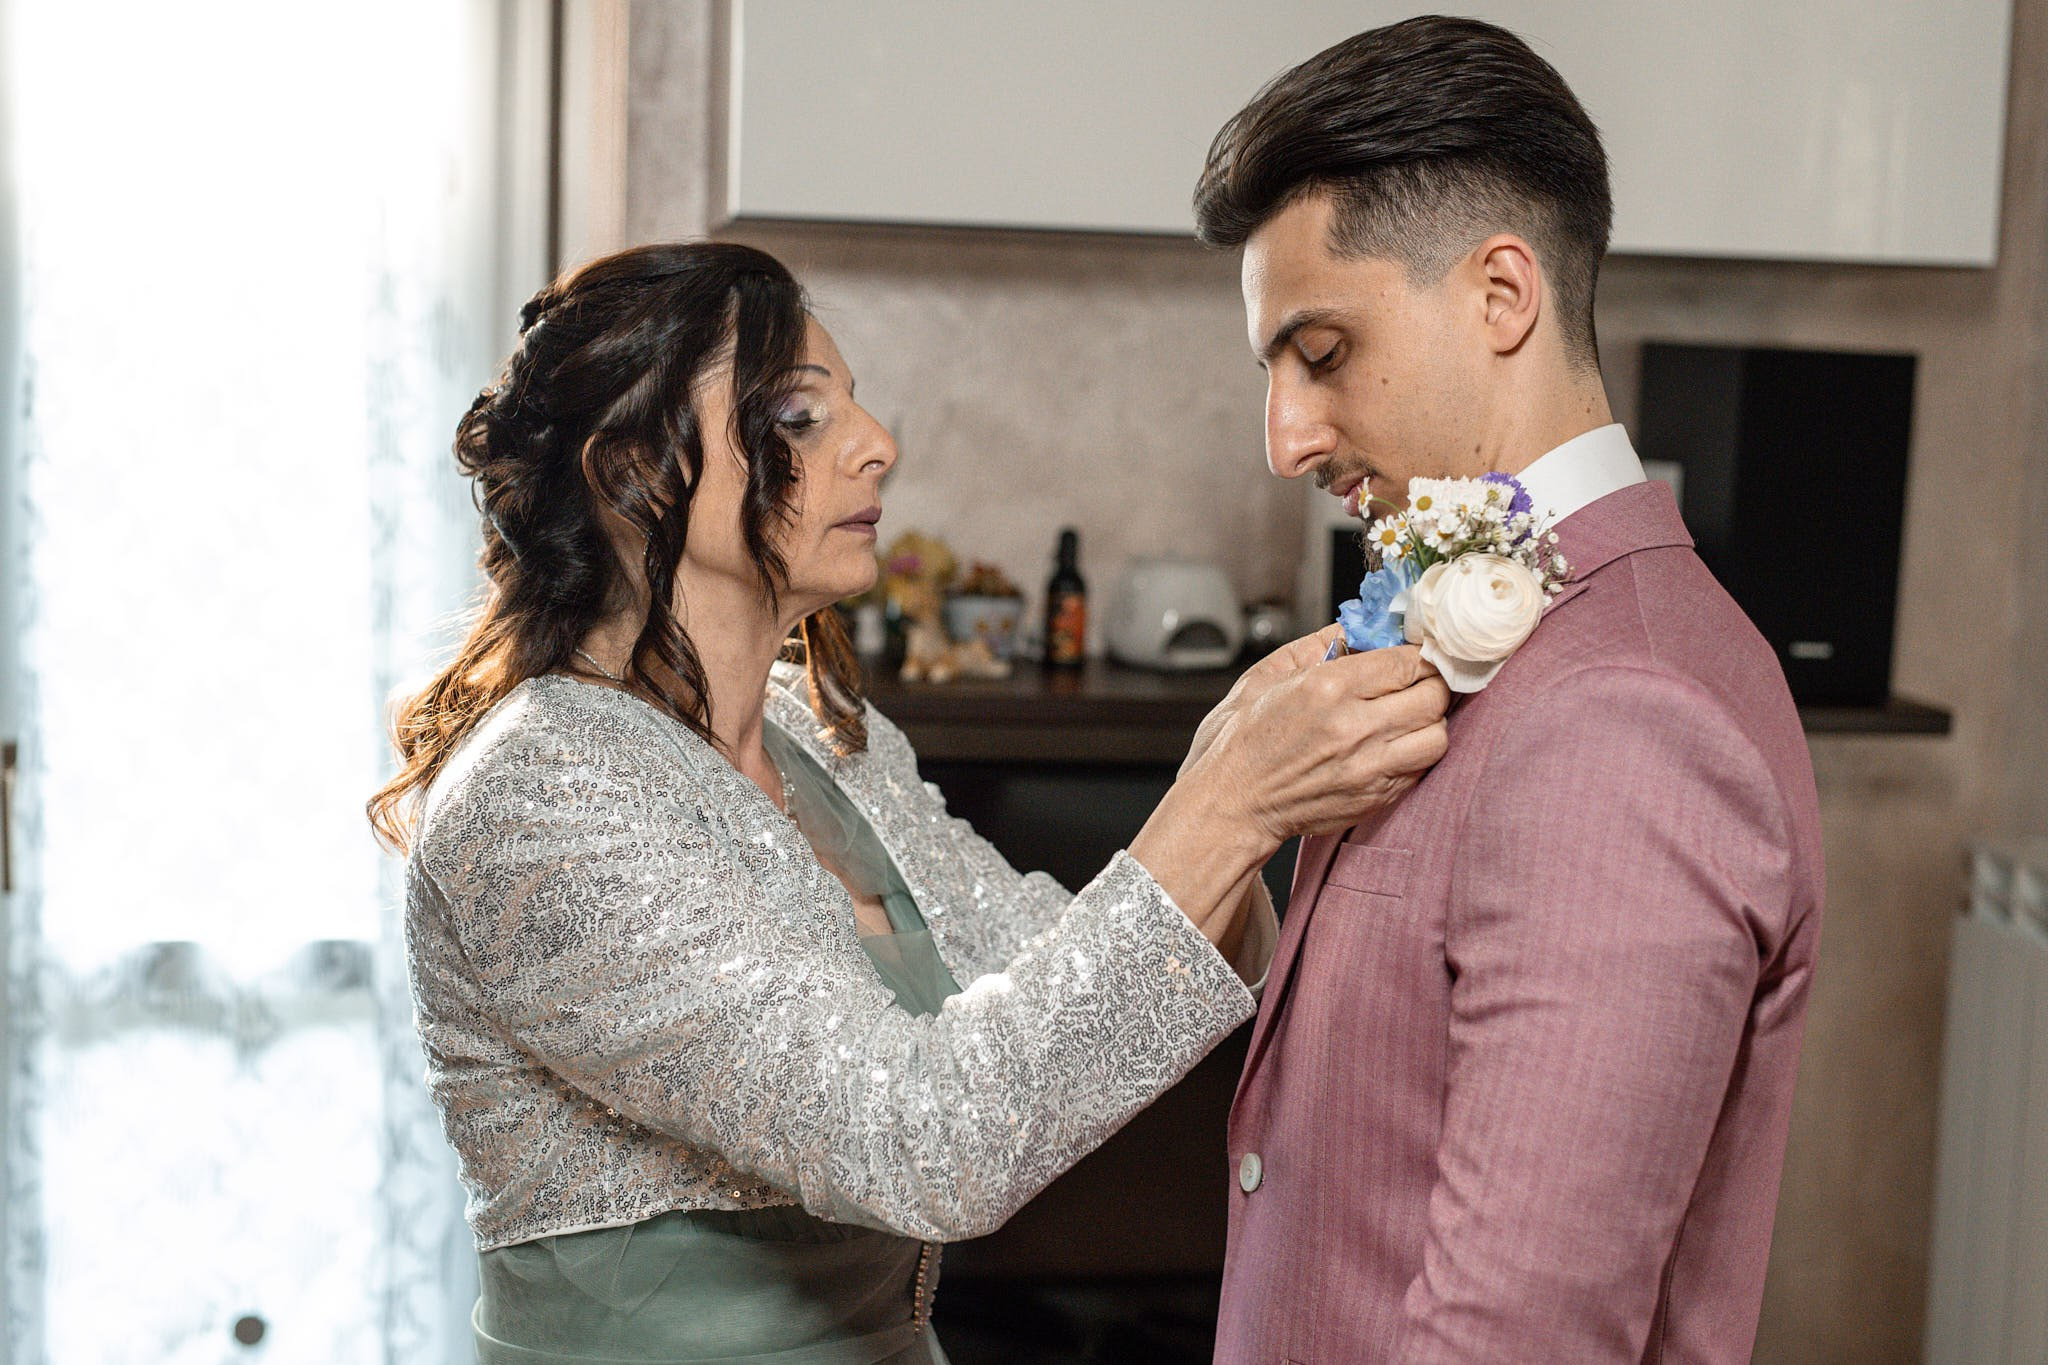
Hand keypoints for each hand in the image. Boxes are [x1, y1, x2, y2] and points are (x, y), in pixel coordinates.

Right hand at [1130, 640, 1447, 942]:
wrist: (1231, 805)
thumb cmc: (1240, 743)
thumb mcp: (1265, 677)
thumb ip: (1315, 646)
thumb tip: (1355, 631)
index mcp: (1327, 689)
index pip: (1407, 661)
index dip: (1415, 654)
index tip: (1409, 655)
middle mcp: (1355, 729)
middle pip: (1433, 696)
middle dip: (1429, 683)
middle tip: (1413, 682)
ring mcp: (1369, 768)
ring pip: (1437, 736)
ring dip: (1429, 721)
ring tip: (1407, 716)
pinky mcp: (1375, 796)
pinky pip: (1421, 768)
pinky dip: (1416, 752)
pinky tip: (1393, 744)